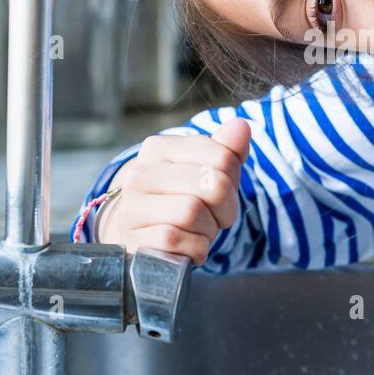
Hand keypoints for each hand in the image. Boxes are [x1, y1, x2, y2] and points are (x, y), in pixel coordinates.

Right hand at [96, 118, 251, 266]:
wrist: (140, 238)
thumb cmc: (178, 201)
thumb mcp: (204, 173)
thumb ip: (225, 150)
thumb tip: (241, 125)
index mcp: (159, 149)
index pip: (221, 156)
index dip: (233, 179)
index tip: (223, 190)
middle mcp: (140, 174)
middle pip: (212, 184)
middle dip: (226, 207)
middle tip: (218, 217)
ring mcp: (133, 207)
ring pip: (193, 212)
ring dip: (209, 229)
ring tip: (200, 231)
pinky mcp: (134, 240)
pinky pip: (178, 241)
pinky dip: (195, 249)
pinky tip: (188, 246)